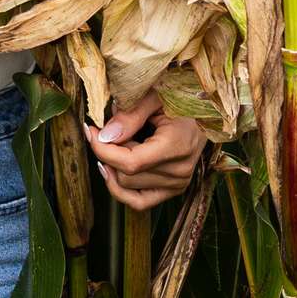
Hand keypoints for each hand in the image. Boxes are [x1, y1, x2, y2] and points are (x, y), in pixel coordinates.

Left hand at [88, 103, 203, 210]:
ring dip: (115, 167)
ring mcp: (179, 184)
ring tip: (121, 143)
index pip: (130, 163)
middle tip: (106, 129)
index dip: (103, 149)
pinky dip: (121, 189)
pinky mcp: (174, 190)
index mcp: (178, 146)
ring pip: (127, 188)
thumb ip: (130, 114)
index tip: (90, 130)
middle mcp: (180, 171)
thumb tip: (105, 136)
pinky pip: (139, 202)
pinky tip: (112, 170)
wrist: (206, 110)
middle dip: (108, 153)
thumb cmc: (179, 97)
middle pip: (125, 175)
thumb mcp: (154, 95)